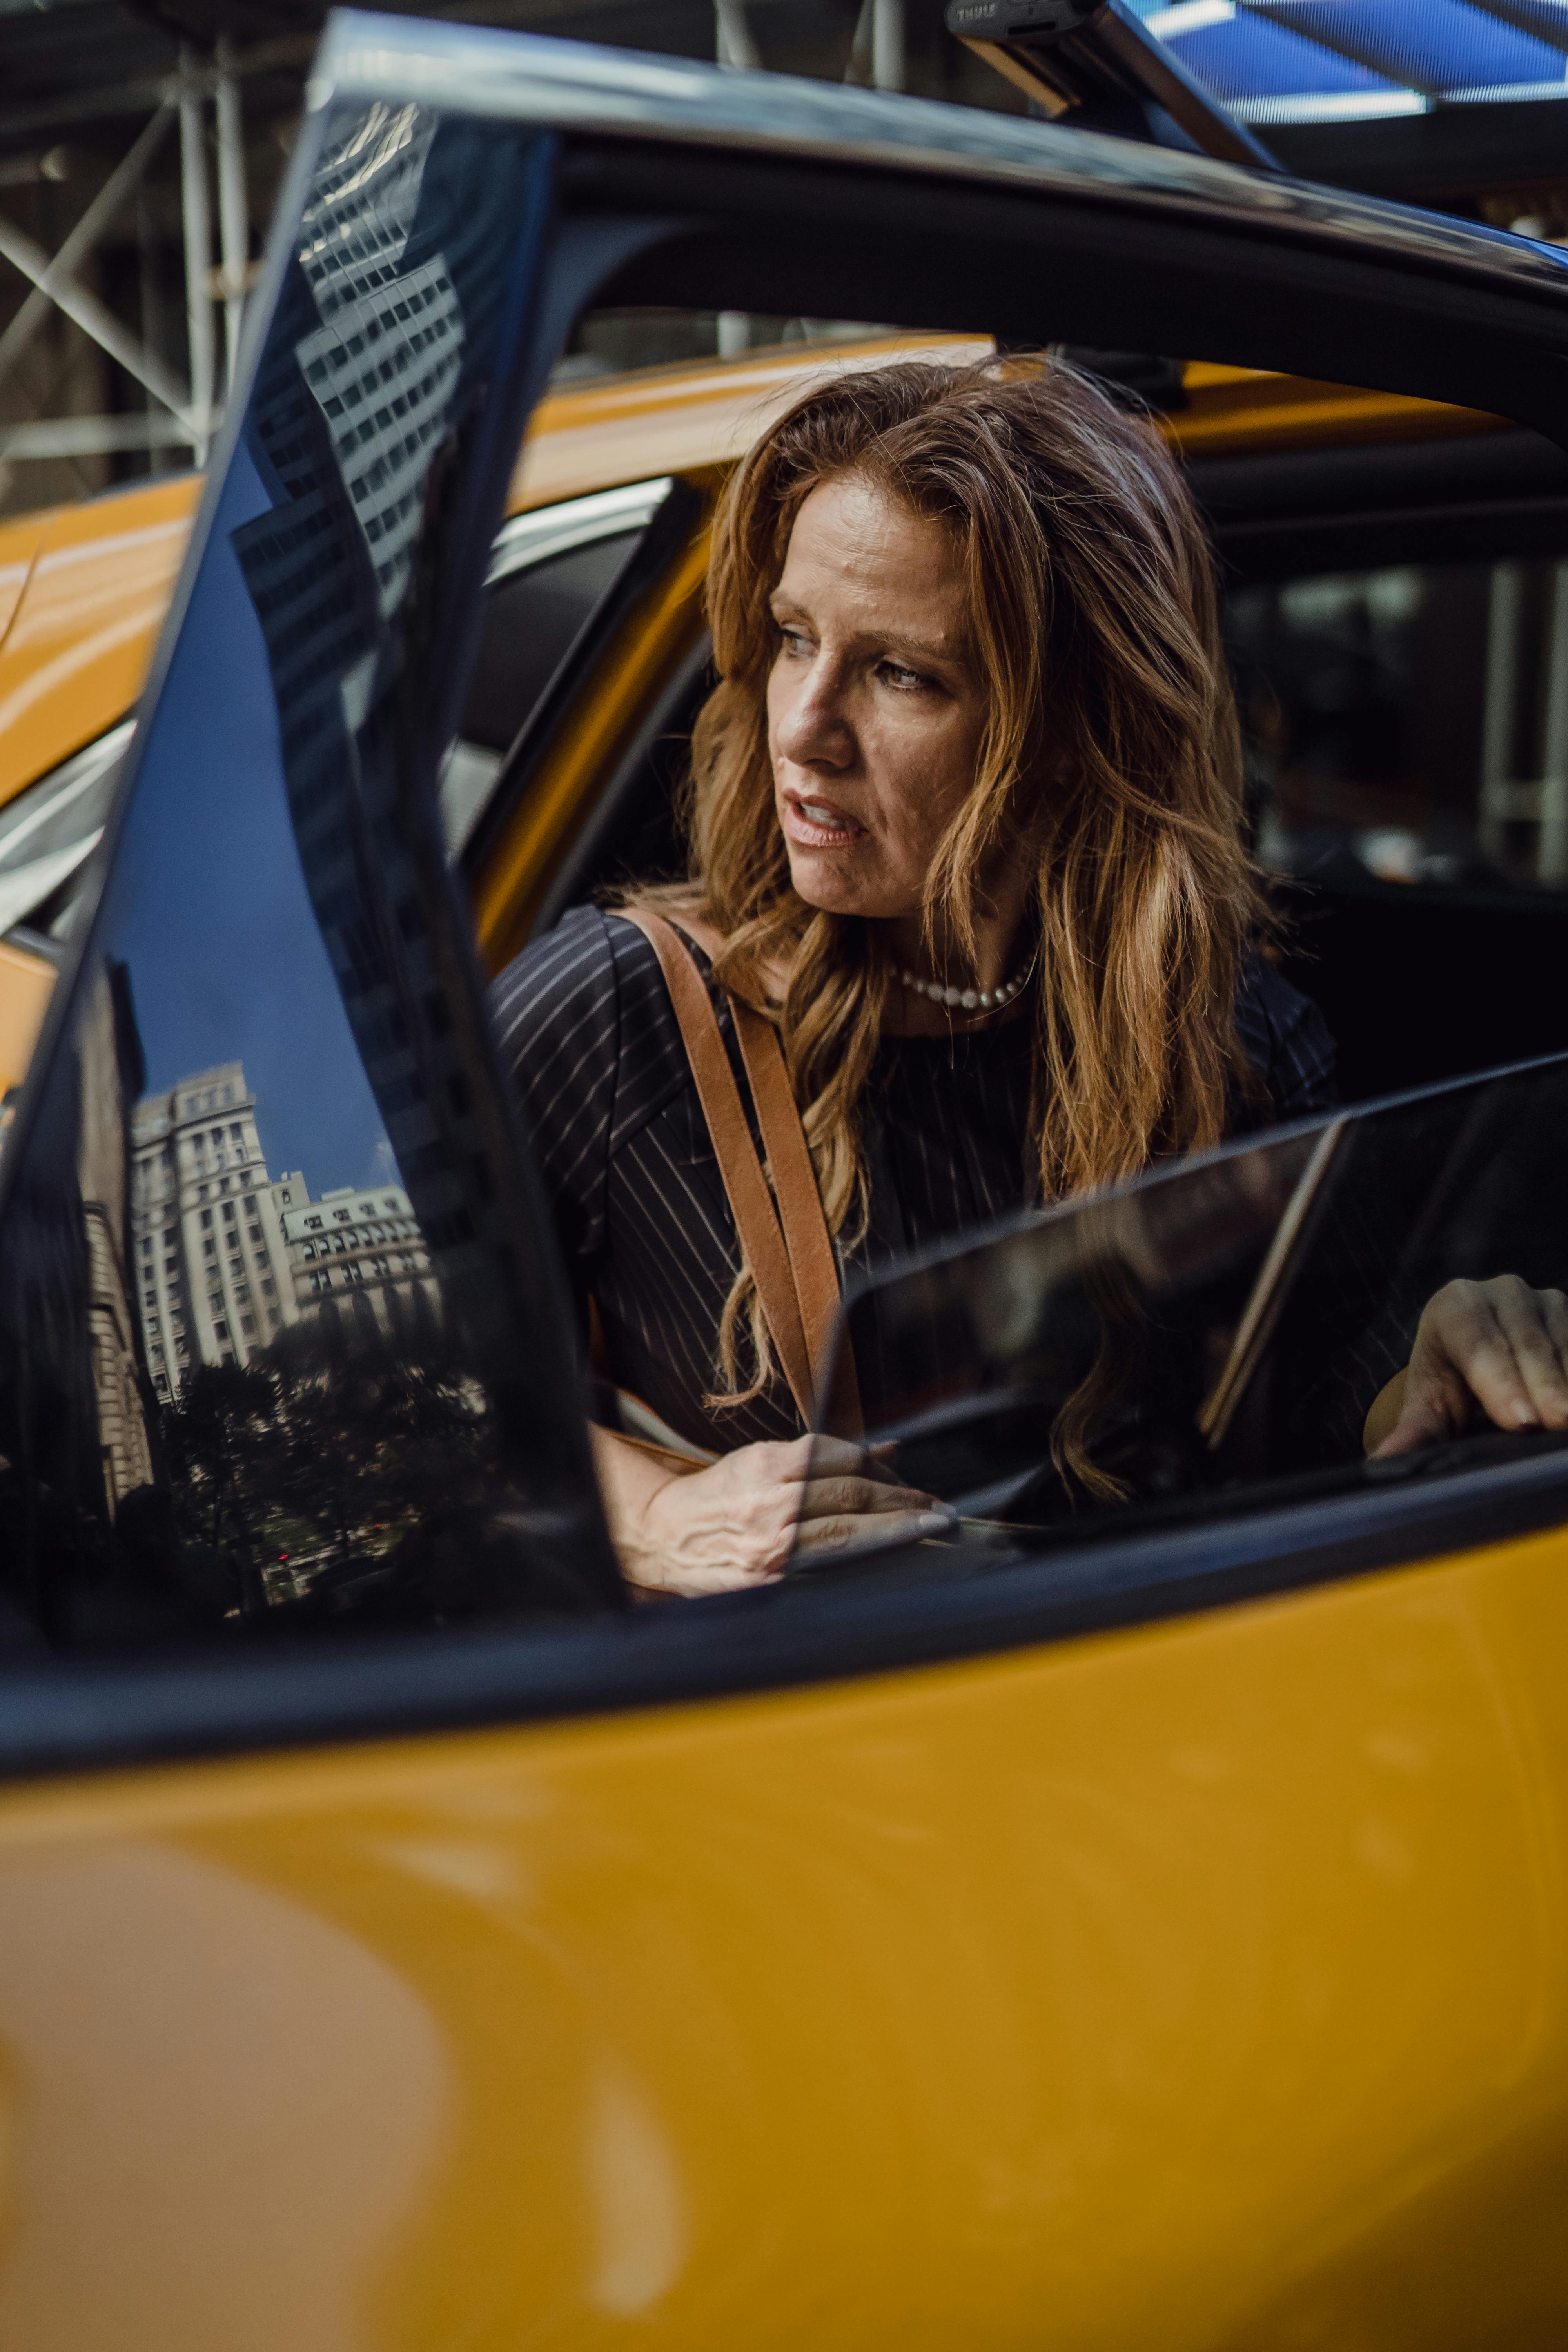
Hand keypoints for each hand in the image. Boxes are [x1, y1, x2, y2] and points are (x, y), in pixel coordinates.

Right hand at [621, 1435, 954, 1597]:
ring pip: (848, 1533)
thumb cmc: (720, 1495)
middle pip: (851, 1494)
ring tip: (931, 1525)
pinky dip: (865, 1557)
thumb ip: (821, 1456)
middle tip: (938, 1505)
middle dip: (902, 1499)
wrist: (664, 1537)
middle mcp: (769, 1504)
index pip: (837, 1456)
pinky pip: (829, 1566)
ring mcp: (771, 1547)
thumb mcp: (762, 1460)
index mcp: (765, 1465)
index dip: (877, 1463)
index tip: (904, 1472)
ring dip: (897, 1529)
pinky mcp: (770, 1580)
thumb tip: (887, 1451)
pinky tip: (891, 1556)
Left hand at [1373, 1274, 1567, 1457]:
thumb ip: (1414, 1431)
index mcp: (1456, 1305)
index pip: (1476, 1344)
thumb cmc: (1453, 1379)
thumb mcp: (1432, 1403)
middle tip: (1557, 1424)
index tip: (1521, 1422)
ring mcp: (1544, 1300)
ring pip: (1563, 1342)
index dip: (1499, 1383)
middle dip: (1544, 1386)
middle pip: (1525, 1343)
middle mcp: (1502, 1293)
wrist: (1482, 1353)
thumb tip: (1384, 1461)